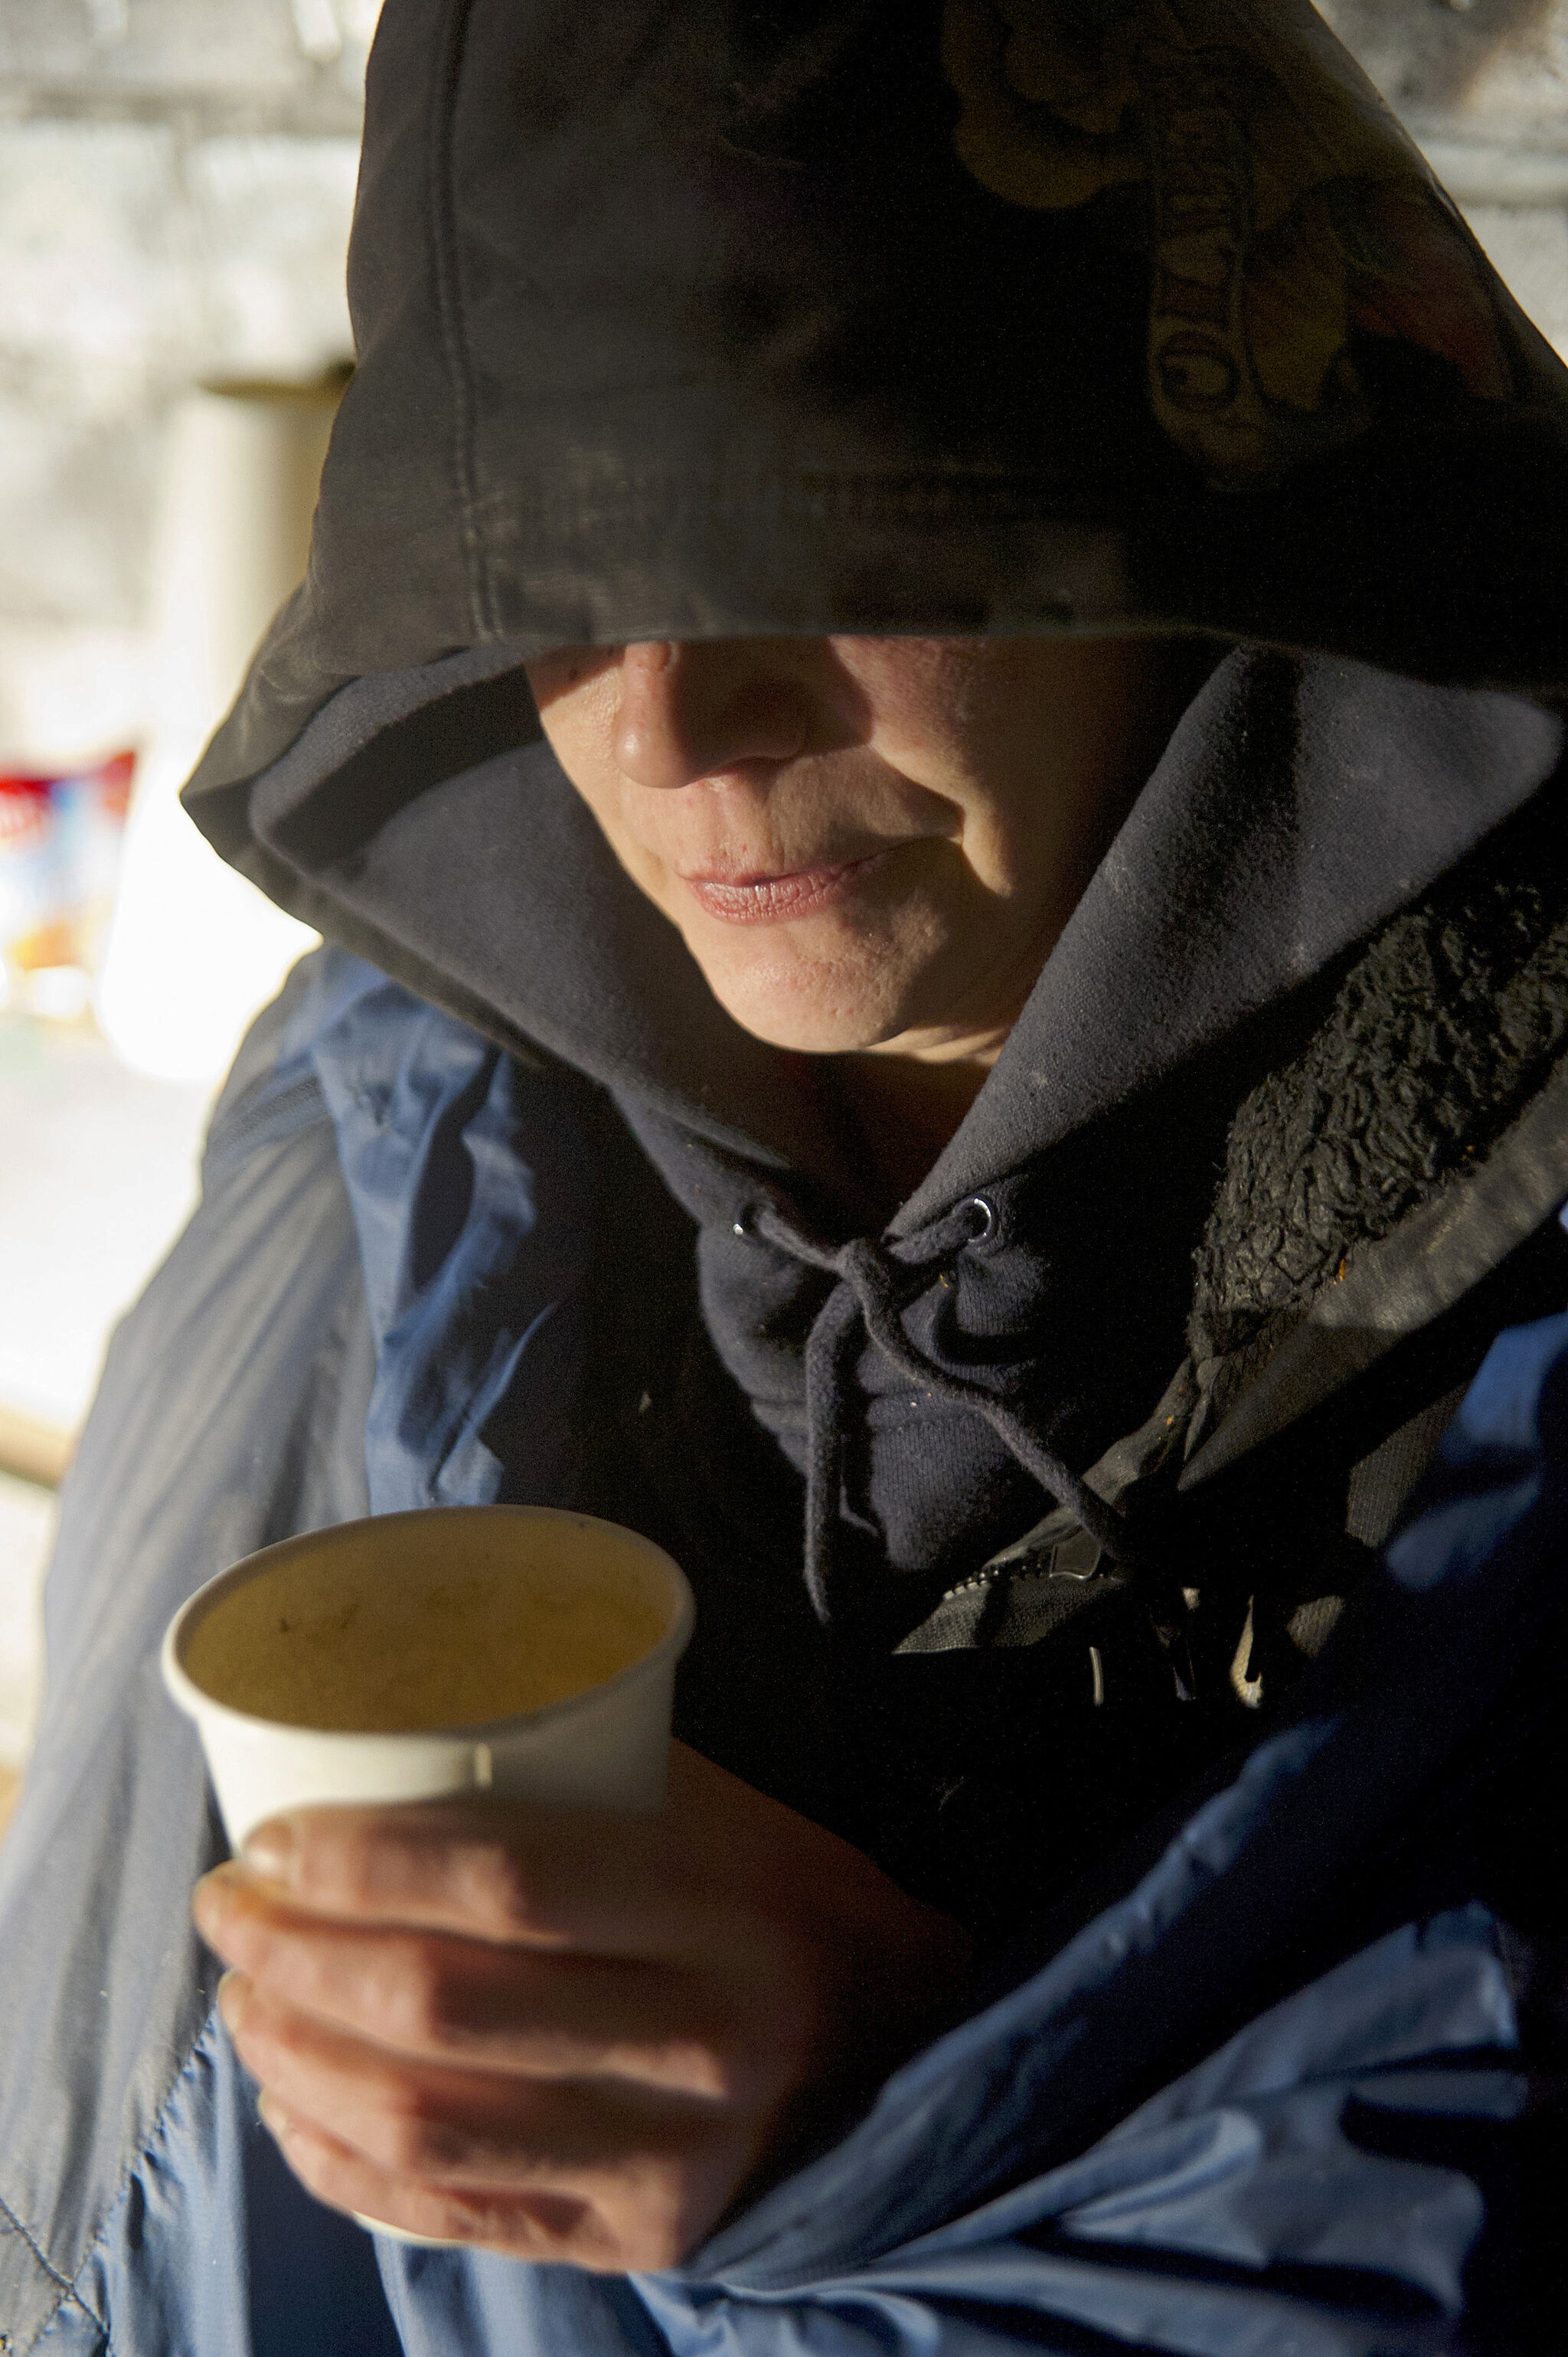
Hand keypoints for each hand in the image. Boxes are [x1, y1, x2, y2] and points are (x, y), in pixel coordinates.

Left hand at [192, 1742, 969, 2268]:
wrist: (915, 2052)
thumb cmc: (788, 1899)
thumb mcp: (723, 1811)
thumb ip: (586, 1784)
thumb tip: (398, 1747)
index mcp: (723, 1907)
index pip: (509, 1884)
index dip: (365, 1865)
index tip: (273, 1840)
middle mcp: (700, 2044)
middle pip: (442, 2009)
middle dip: (296, 1957)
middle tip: (232, 1908)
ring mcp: (666, 2159)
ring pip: (424, 2123)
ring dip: (296, 2059)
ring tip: (245, 2000)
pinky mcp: (638, 2241)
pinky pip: (454, 2215)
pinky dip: (345, 2165)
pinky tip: (294, 2111)